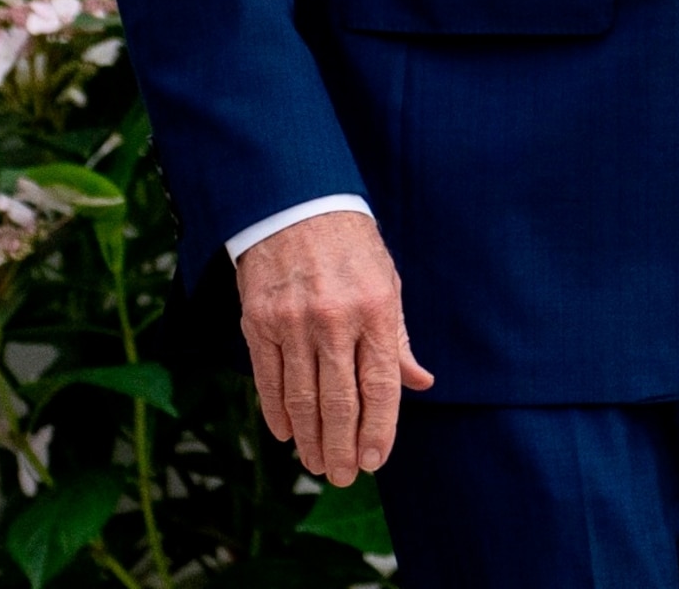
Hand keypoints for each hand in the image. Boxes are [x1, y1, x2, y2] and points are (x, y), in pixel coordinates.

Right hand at [235, 209, 434, 483]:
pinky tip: (285, 435)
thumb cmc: (351, 246)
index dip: (378, 430)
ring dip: (309, 440)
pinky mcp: (258, 321)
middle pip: (337, 402)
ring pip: (300, 399)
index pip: (379, 386)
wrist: (295, 202)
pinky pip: (267, 379)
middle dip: (342, 447)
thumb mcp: (387, 282)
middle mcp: (333, 319)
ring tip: (317, 465)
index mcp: (375, 309)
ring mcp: (292, 321)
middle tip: (344, 476)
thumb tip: (420, 383)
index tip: (376, 461)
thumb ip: (398, 339)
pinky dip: (276, 413)